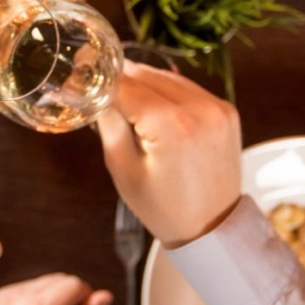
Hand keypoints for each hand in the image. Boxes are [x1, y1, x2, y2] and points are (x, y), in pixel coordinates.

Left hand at [0, 272, 112, 304]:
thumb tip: (105, 296)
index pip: (75, 284)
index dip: (84, 301)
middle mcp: (17, 298)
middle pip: (59, 278)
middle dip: (67, 298)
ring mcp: (3, 296)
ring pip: (43, 281)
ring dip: (51, 297)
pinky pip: (25, 288)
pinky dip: (33, 300)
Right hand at [96, 61, 242, 247]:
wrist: (213, 229)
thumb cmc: (163, 208)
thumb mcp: (123, 169)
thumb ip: (108, 122)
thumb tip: (91, 91)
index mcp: (172, 126)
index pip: (125, 86)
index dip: (98, 80)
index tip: (78, 75)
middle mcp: (200, 108)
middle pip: (146, 75)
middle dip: (119, 79)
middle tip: (95, 83)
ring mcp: (217, 107)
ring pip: (167, 77)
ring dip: (143, 82)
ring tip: (121, 96)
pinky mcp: (226, 110)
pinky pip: (187, 88)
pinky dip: (166, 91)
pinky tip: (151, 105)